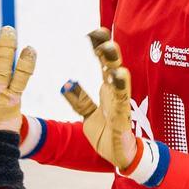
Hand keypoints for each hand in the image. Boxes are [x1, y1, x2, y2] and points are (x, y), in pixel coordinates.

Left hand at [61, 28, 136, 168]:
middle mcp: (115, 94)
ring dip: (115, 68)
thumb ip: (79, 101)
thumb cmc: (108, 134)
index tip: (94, 32)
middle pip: (113, 67)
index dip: (100, 48)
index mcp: (107, 91)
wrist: (120, 157)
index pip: (103, 64)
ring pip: (119, 83)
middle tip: (102, 36)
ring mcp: (120, 106)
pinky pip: (121, 103)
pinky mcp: (122, 120)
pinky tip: (119, 78)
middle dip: (109, 52)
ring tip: (110, 53)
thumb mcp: (88, 116)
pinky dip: (119, 91)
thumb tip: (66, 85)